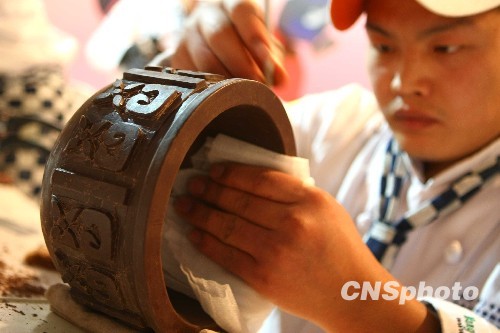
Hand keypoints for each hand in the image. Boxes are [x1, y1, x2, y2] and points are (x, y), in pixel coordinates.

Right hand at [154, 0, 287, 84]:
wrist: (217, 45)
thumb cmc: (246, 44)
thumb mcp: (263, 45)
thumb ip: (272, 58)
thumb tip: (280, 78)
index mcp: (231, 3)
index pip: (242, 11)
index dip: (255, 36)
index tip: (269, 62)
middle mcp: (207, 14)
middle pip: (219, 35)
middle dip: (242, 64)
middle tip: (258, 84)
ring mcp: (188, 34)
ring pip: (204, 59)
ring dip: (226, 80)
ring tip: (242, 94)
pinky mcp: (178, 56)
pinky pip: (192, 75)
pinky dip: (209, 88)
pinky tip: (222, 96)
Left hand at [174, 162, 440, 331]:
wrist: (352, 294)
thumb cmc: (339, 247)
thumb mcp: (327, 208)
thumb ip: (294, 193)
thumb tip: (249, 179)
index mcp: (310, 200)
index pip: (260, 179)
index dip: (231, 173)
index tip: (213, 170)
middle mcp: (293, 223)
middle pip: (239, 201)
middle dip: (209, 190)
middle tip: (191, 184)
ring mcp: (276, 252)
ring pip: (227, 226)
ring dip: (200, 213)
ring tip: (184, 205)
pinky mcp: (263, 277)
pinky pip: (226, 256)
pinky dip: (205, 243)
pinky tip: (193, 233)